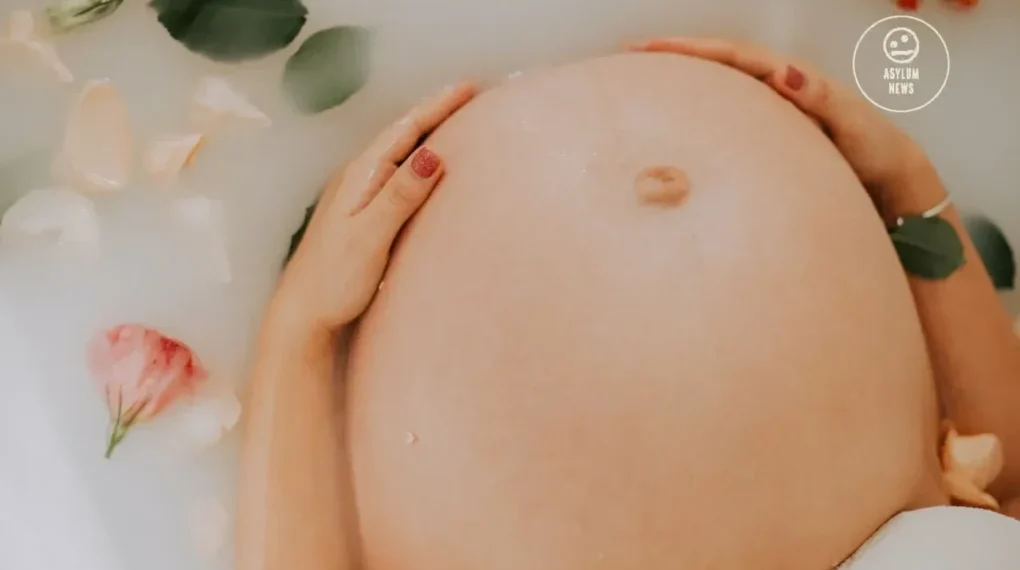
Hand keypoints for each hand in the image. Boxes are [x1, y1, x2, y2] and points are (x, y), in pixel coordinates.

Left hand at [274, 82, 476, 332]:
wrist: (301, 315)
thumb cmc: (334, 280)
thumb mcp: (370, 236)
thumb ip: (399, 196)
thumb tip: (432, 154)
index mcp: (360, 177)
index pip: (405, 131)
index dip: (437, 107)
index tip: (469, 87)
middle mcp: (356, 179)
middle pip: (401, 135)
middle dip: (434, 113)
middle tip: (468, 96)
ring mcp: (355, 196)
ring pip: (397, 153)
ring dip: (425, 134)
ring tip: (453, 123)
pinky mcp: (359, 214)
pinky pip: (394, 174)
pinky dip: (415, 161)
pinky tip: (424, 170)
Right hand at [628, 38, 929, 209]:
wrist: (891, 183)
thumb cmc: (874, 153)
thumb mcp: (853, 124)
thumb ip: (821, 98)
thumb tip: (785, 72)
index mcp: (792, 80)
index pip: (733, 56)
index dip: (692, 50)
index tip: (653, 47)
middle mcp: (777, 89)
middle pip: (717, 64)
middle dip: (675, 56)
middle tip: (631, 54)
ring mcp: (770, 111)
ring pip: (717, 87)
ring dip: (681, 79)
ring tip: (642, 80)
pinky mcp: (768, 135)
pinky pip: (724, 113)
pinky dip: (697, 108)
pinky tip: (674, 119)